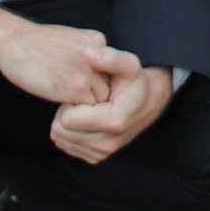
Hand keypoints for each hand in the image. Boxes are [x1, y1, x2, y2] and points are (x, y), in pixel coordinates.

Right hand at [0, 21, 128, 107]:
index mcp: (97, 41)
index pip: (107, 70)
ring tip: (65, 102)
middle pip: (107, 86)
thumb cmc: (33, 44)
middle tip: (73, 99)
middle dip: (92, 95)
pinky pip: (86, 111)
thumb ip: (85, 56)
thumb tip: (92, 78)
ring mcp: (89, 72)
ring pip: (99, 100)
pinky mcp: (77, 88)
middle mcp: (99, 55)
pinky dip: (75, 113)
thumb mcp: (68, 41)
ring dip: (83, 105)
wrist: (12, 42)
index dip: (93, 81)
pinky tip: (59, 104)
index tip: (76, 84)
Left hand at [50, 63, 174, 164]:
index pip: (66, 119)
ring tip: (84, 109)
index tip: (82, 92)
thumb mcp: (128, 63)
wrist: (148, 102)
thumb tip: (87, 53)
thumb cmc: (135, 81)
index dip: (69, 101)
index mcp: (113, 121)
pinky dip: (70, 133)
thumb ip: (108, 57)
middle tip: (81, 100)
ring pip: (62, 140)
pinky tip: (83, 120)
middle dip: (65, 112)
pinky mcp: (97, 157)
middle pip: (61, 131)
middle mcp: (108, 143)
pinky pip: (68, 147)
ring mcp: (102, 153)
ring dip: (67, 123)